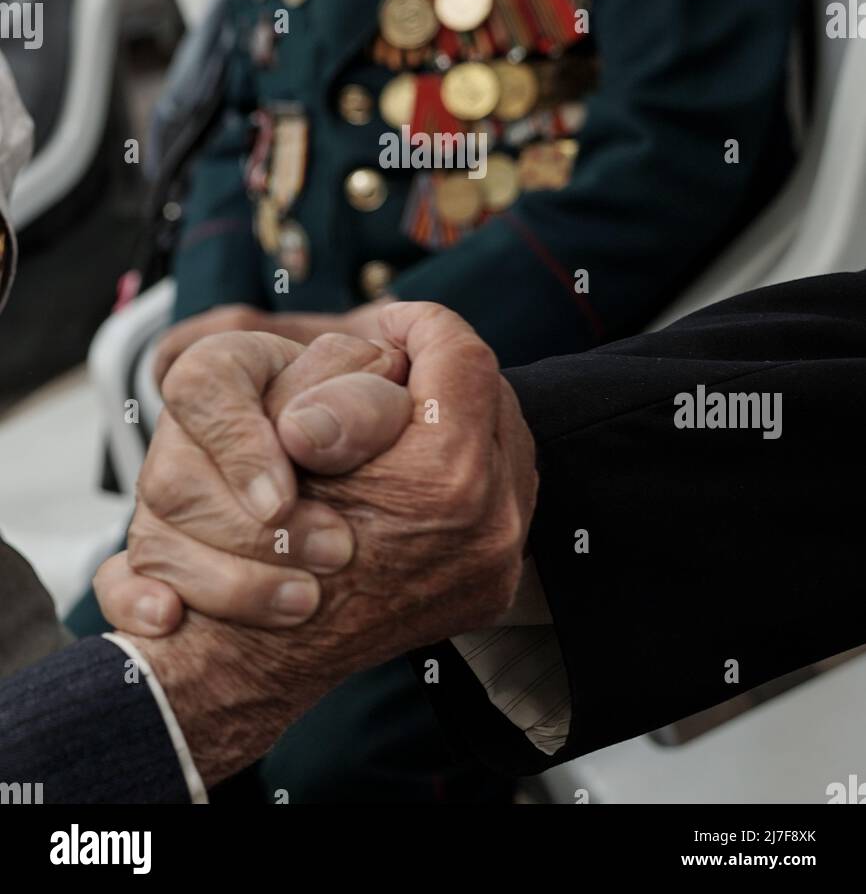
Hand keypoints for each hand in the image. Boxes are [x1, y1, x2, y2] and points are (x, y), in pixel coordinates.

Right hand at [101, 304, 537, 782]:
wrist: (256, 651)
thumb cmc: (255, 538)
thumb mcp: (282, 432)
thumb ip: (344, 380)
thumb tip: (384, 345)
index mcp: (445, 475)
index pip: (462, 356)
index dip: (420, 324)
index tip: (390, 320)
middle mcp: (490, 523)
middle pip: (493, 399)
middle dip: (445, 371)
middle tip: (399, 360)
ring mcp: (496, 561)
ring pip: (502, 446)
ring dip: (457, 419)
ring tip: (406, 409)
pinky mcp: (491, 586)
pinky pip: (500, 496)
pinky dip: (463, 469)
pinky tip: (418, 464)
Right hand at [102, 327, 409, 634]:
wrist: (354, 465)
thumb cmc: (363, 418)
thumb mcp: (378, 397)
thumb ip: (359, 402)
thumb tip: (306, 434)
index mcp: (228, 369)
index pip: (202, 387)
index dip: (237, 445)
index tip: (284, 498)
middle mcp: (182, 432)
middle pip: (175, 480)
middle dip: (254, 534)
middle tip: (336, 551)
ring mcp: (160, 497)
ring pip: (157, 539)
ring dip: (230, 583)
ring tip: (307, 600)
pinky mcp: (155, 553)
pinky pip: (118, 581)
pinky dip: (137, 603)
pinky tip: (173, 621)